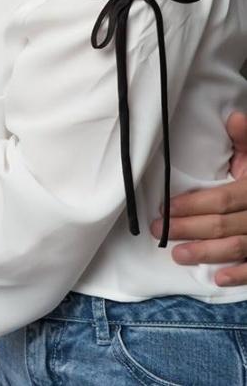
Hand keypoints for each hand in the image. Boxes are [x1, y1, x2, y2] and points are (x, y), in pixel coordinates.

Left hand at [150, 112, 246, 285]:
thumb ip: (246, 140)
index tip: (166, 209)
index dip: (193, 205)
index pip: (222, 200)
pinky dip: (239, 275)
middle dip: (189, 230)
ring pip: (237, 247)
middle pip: (223, 225)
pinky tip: (218, 278)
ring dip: (206, 254)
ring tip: (178, 255)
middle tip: (159, 232)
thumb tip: (234, 118)